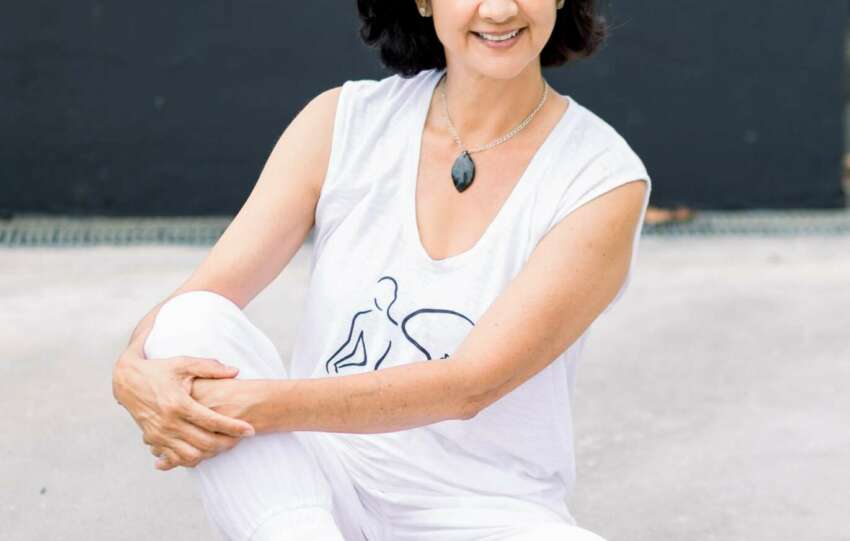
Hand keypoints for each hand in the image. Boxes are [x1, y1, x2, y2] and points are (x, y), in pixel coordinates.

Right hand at [113, 350, 255, 470]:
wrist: (126, 381)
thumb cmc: (159, 370)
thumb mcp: (183, 364)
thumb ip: (210, 367)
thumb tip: (235, 370)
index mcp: (178, 403)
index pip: (212, 421)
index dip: (234, 427)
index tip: (250, 430)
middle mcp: (168, 422)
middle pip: (204, 443)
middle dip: (227, 443)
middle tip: (242, 439)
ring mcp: (159, 434)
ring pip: (191, 455)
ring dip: (211, 454)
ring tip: (225, 444)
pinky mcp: (153, 440)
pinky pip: (175, 458)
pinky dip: (191, 458)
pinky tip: (204, 451)